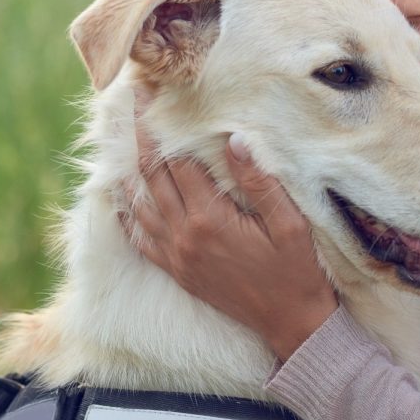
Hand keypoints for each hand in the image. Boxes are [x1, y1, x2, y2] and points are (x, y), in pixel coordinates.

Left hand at [127, 89, 339, 360]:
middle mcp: (183, 236)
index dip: (162, 126)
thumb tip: (234, 139)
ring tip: (123, 138)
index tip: (152, 95)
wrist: (290, 323)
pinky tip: (123, 196)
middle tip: (132, 103)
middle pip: (151, 176)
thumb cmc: (296, 271)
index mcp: (210, 219)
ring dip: (130, 169)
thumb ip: (260, 182)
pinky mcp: (176, 270)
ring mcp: (176, 256)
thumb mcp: (289, 224)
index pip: (176, 161)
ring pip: (140, 204)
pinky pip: (140, 237)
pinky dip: (128, 212)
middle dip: (140, 137)